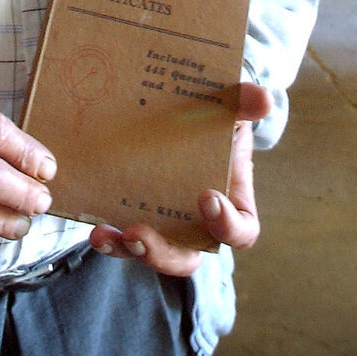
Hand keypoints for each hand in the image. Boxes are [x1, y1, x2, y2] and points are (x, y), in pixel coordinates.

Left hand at [87, 83, 270, 276]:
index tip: (206, 197)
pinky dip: (109, 238)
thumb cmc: (213, 118)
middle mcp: (197, 225)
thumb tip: (264, 98)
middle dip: (162, 252)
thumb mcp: (230, 108)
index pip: (240, 231)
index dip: (226, 224)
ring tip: (103, 234)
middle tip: (138, 234)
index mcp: (232, 205)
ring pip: (150, 252)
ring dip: (127, 249)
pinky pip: (124, 238)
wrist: (183, 112)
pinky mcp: (136, 217)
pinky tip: (93, 226)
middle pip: (187, 257)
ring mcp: (166, 225)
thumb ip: (245, 104)